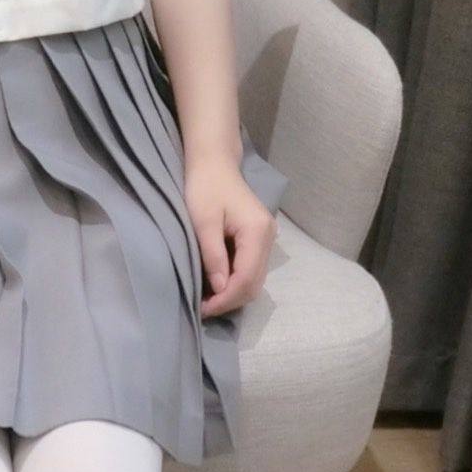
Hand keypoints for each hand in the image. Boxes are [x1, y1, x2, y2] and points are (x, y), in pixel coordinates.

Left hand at [184, 154, 276, 317]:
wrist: (214, 163)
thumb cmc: (205, 187)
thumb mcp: (203, 221)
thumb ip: (213, 255)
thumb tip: (220, 289)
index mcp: (257, 232)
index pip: (246, 278)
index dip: (225, 299)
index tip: (202, 308)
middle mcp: (268, 238)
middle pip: (254, 283)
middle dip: (229, 300)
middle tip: (202, 308)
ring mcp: (267, 239)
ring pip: (254, 280)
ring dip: (232, 293)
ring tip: (207, 300)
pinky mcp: (259, 240)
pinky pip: (250, 269)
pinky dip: (235, 282)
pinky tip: (216, 284)